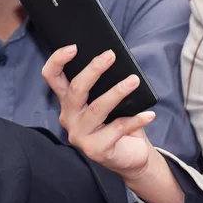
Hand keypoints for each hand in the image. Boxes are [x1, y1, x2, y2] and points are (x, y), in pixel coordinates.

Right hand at [42, 45, 156, 179]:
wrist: (131, 155)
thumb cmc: (120, 123)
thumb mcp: (112, 102)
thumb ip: (107, 86)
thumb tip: (116, 62)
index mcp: (69, 103)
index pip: (53, 78)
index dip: (58, 61)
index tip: (74, 47)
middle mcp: (69, 118)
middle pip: (75, 90)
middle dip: (93, 70)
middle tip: (111, 55)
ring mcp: (80, 136)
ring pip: (97, 108)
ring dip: (117, 92)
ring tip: (134, 80)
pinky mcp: (96, 150)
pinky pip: (118, 128)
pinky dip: (136, 120)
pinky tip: (149, 114)